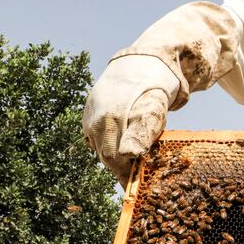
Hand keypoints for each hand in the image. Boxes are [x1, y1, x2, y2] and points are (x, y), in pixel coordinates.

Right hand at [82, 55, 178, 185]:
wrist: (140, 62)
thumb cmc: (153, 87)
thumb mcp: (155, 108)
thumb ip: (142, 131)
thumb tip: (128, 154)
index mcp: (110, 118)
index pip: (113, 158)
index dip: (126, 172)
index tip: (138, 180)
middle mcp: (94, 118)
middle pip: (105, 155)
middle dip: (121, 166)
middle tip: (138, 173)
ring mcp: (88, 115)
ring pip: (99, 147)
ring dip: (115, 155)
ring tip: (134, 155)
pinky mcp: (87, 113)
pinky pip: (95, 137)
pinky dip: (108, 144)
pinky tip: (123, 141)